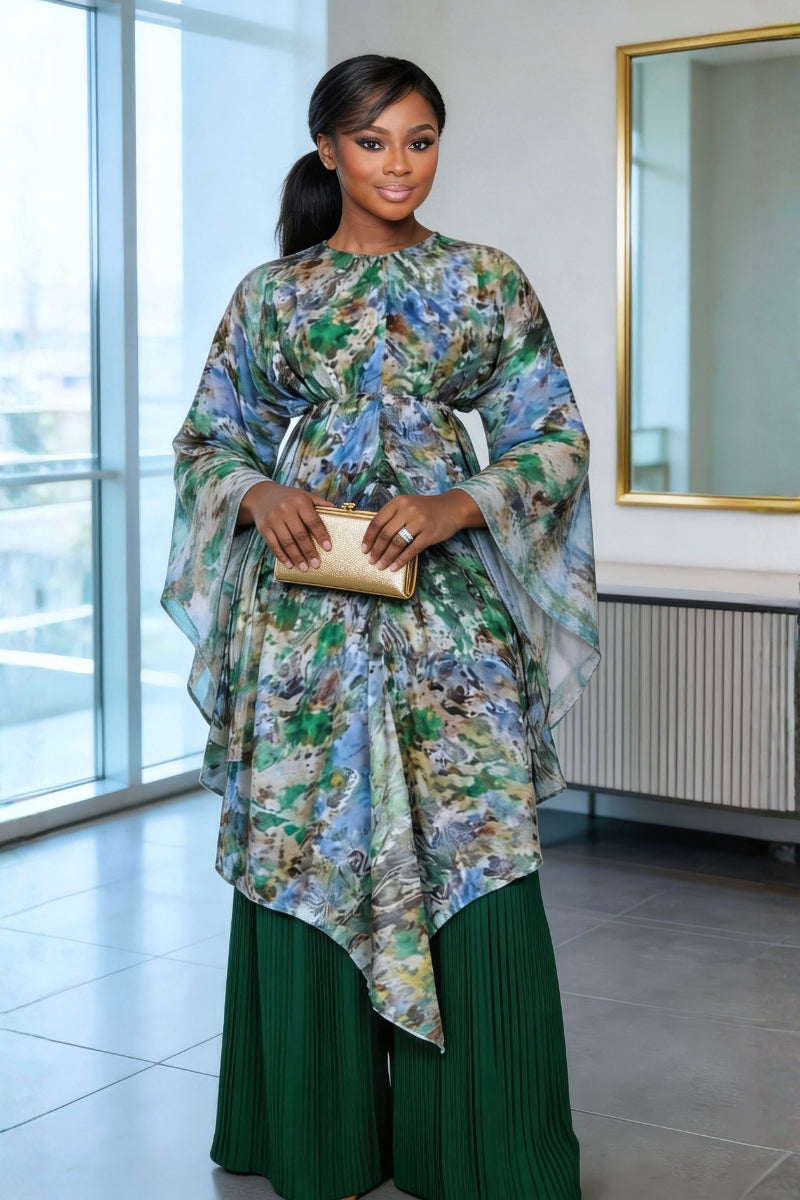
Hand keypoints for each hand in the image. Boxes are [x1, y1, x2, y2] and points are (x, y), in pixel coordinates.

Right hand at [239, 481, 330, 571]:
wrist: (262, 495)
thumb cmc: (290, 498)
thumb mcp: (305, 496)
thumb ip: (320, 504)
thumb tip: (337, 512)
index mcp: (300, 501)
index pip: (313, 521)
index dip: (321, 535)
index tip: (328, 548)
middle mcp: (285, 509)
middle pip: (300, 534)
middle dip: (309, 551)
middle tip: (316, 564)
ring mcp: (273, 519)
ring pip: (287, 542)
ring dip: (297, 557)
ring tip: (305, 568)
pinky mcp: (263, 527)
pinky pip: (273, 545)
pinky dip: (282, 556)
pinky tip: (290, 564)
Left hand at [361, 489, 485, 572]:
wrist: (453, 508)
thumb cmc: (427, 509)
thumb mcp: (408, 505)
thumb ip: (393, 516)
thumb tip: (375, 538)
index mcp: (398, 502)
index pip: (377, 521)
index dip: (369, 537)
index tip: (364, 549)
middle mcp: (407, 510)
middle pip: (386, 534)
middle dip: (376, 550)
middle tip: (371, 561)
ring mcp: (419, 522)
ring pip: (397, 543)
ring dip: (387, 557)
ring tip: (381, 566)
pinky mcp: (430, 534)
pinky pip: (412, 549)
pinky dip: (401, 560)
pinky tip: (395, 567)